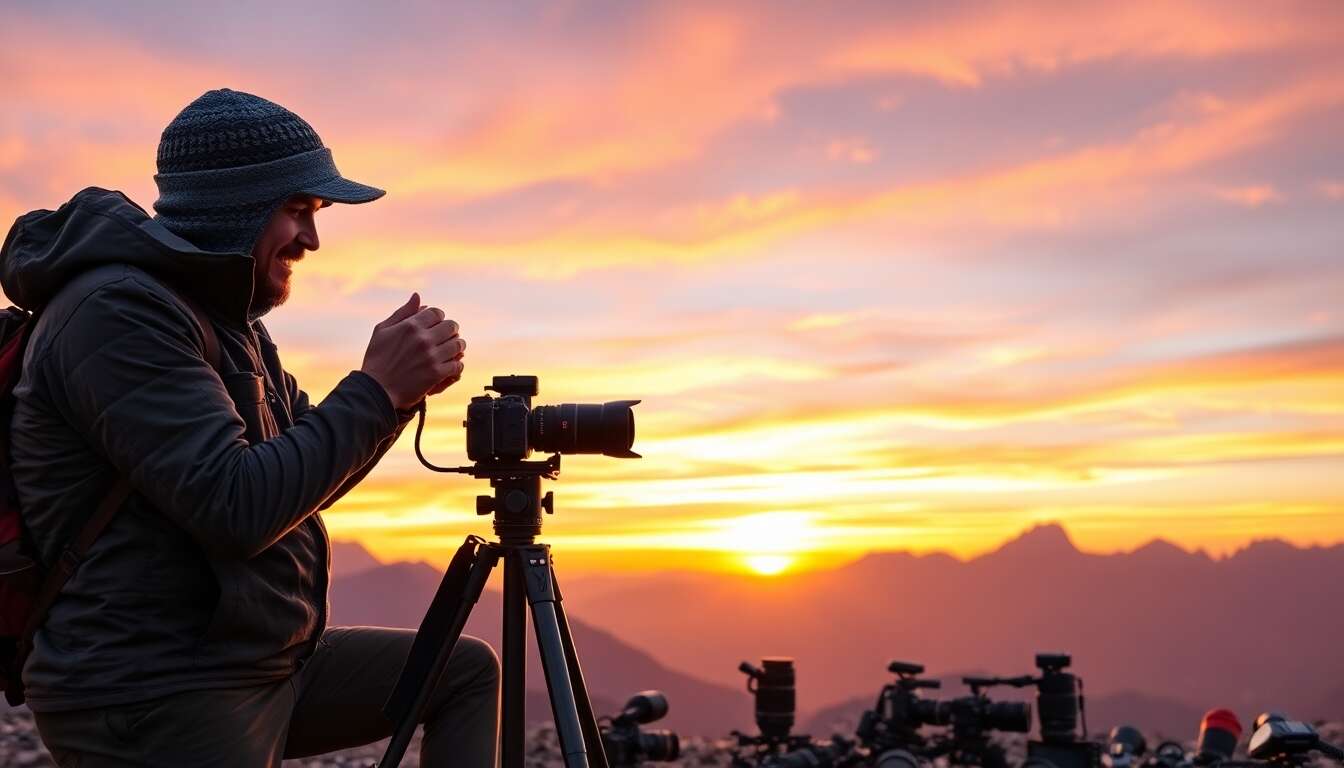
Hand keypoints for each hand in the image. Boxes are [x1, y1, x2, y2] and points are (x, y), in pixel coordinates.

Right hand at [360, 293, 466, 410]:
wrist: (376, 389)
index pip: (437, 313)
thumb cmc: (377, 359)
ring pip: (458, 345)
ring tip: (452, 350)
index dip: (439, 317)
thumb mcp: (383, 330)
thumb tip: (417, 296)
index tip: (437, 324)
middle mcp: (423, 339)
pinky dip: (457, 364)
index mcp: (410, 326)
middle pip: (451, 326)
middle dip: (451, 330)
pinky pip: (457, 365)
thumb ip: (403, 312)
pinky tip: (451, 365)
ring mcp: (431, 357)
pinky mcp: (436, 374)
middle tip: (447, 336)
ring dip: (457, 347)